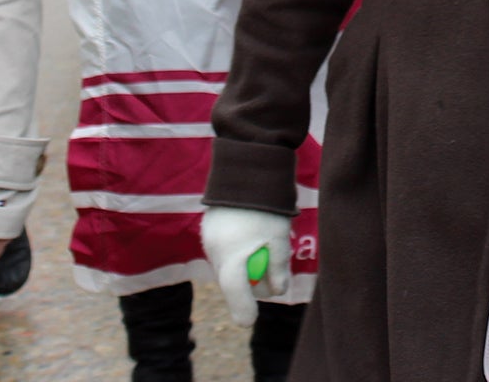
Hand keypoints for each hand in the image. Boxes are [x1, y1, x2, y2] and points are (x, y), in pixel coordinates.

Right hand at [201, 205, 292, 324]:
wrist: (245, 166)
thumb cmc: (267, 205)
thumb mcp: (280, 238)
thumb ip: (278, 267)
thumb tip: (277, 291)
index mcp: (232, 255)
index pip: (235, 291)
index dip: (243, 308)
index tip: (248, 322)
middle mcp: (215, 250)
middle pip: (231, 281)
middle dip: (250, 287)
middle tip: (275, 281)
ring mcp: (209, 239)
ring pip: (228, 265)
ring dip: (245, 266)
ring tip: (265, 244)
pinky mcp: (208, 229)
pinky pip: (224, 251)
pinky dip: (238, 252)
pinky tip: (250, 234)